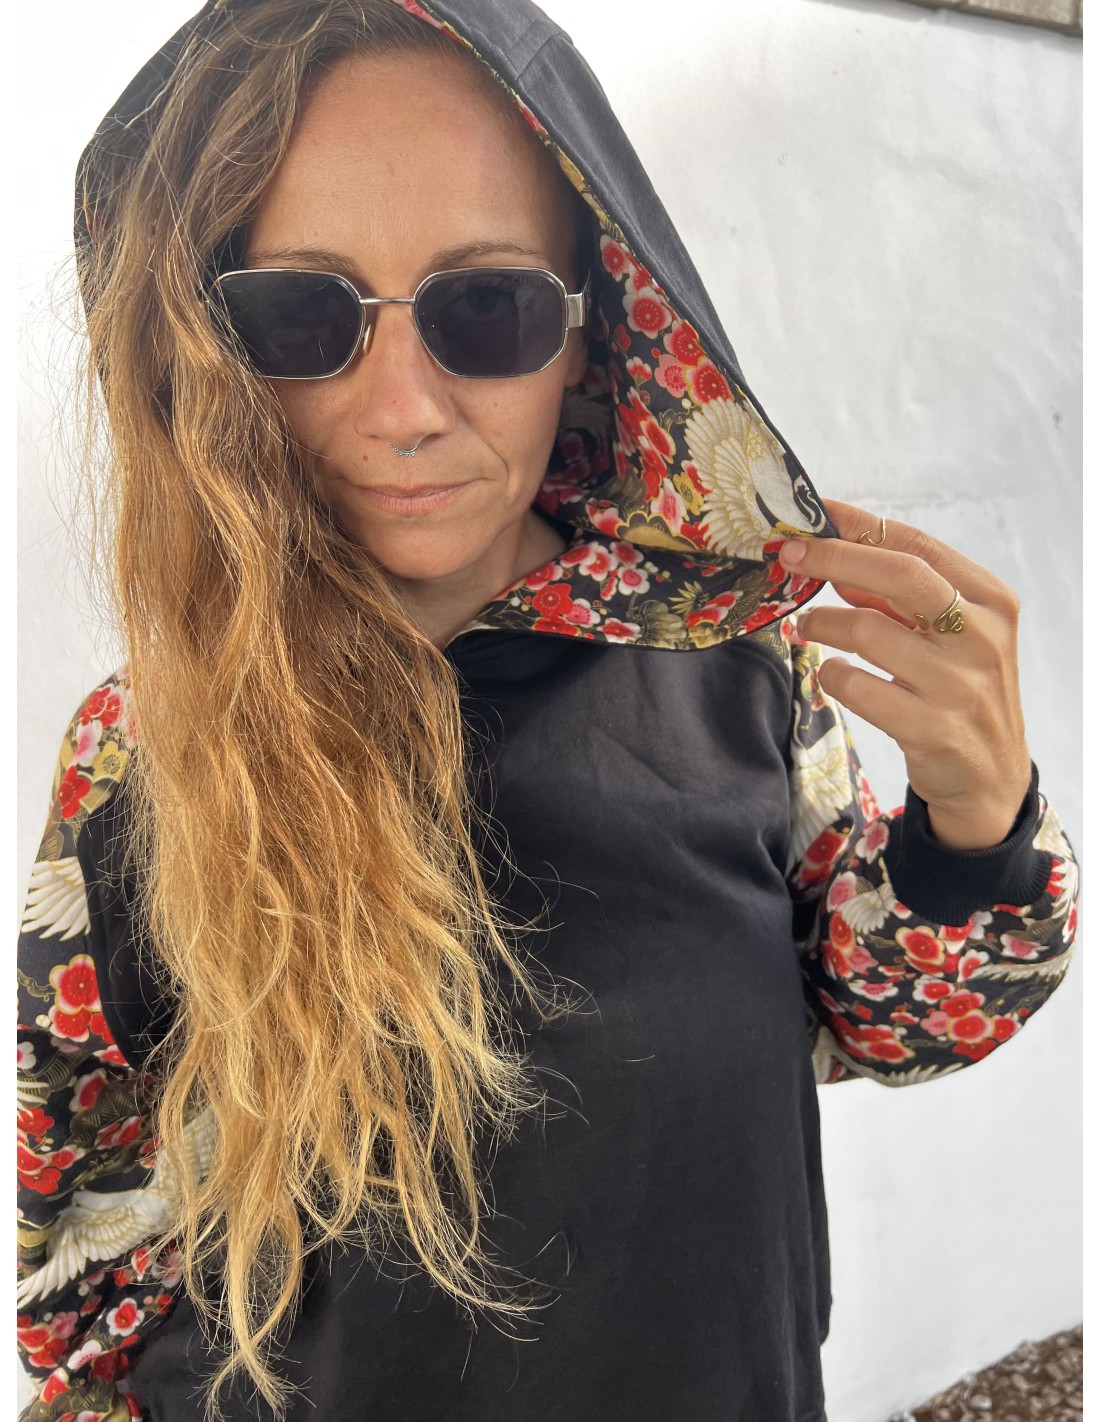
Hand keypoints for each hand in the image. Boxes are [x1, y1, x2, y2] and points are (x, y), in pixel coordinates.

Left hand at [781, 498, 1032, 850]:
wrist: (989, 777)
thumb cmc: (958, 691)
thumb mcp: (945, 635)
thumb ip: (898, 598)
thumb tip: (838, 561)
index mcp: (989, 600)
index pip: (917, 545)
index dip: (859, 525)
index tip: (812, 513)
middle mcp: (981, 636)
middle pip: (900, 574)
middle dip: (835, 556)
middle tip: (790, 555)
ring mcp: (959, 684)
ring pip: (868, 630)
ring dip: (823, 623)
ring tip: (806, 627)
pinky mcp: (932, 728)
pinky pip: (857, 687)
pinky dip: (832, 675)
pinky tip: (831, 674)